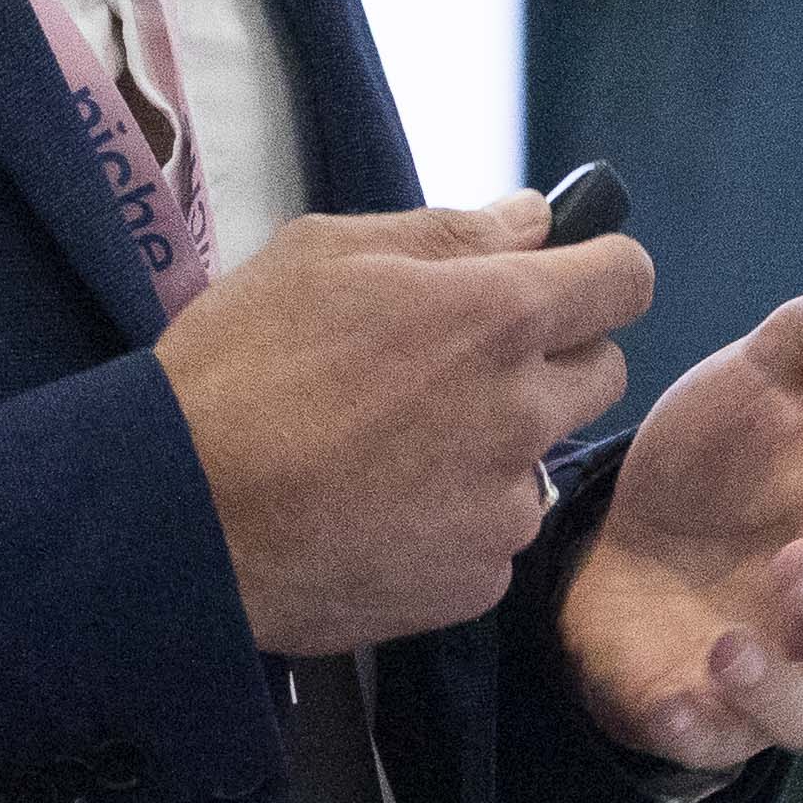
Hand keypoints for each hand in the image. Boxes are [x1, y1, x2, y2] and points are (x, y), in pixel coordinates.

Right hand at [159, 196, 660, 660]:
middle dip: (548, 358)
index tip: (553, 281)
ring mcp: (503, 507)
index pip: (625, 278)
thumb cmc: (237, 366)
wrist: (177, 517)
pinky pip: (493, 536)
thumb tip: (535, 219)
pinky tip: (378, 512)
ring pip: (541, 460)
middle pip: (602, 371)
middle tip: (454, 366)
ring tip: (393, 451)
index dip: (594, 272)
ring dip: (495, 447)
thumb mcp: (321, 253)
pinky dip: (455, 523)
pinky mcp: (474, 583)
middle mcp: (523, 412)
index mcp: (497, 315)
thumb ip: (446, 231)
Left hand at [561, 214, 802, 775]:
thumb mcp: (777, 367)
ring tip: (730, 640)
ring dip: (782, 682)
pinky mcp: (712, 713)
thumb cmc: (727, 449)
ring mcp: (780, 665)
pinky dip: (709, 727)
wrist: (623, 530)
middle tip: (794, 560)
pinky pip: (727, 745)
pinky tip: (679, 694)